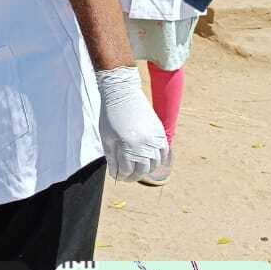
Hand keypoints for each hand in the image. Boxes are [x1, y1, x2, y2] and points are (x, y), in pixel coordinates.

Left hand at [96, 65, 167, 180]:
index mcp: (128, 146)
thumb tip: (115, 175)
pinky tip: (149, 160)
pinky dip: (158, 160)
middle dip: (133, 176)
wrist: (122, 93)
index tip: (118, 176)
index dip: (121, 176)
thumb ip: (111, 158)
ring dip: (146, 169)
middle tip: (127, 176)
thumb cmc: (110, 115)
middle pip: (142, 171)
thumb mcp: (106, 137)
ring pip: (154, 164)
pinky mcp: (160, 133)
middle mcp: (144, 145)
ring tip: (137, 169)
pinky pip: (164, 153)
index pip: (127, 171)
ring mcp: (154, 139)